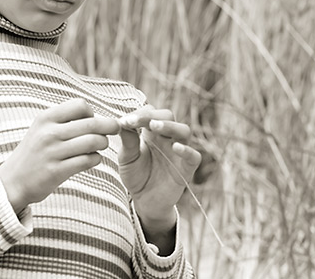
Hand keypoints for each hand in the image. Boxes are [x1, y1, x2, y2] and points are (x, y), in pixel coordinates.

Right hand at [0, 98, 120, 212]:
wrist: (12, 181)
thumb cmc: (34, 152)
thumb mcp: (42, 128)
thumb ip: (64, 120)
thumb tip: (96, 115)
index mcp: (46, 118)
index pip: (80, 105)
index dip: (92, 112)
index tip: (92, 121)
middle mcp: (49, 133)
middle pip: (91, 124)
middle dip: (109, 126)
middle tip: (115, 129)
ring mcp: (52, 153)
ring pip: (93, 142)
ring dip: (103, 143)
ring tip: (101, 146)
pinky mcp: (57, 171)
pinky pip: (88, 161)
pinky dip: (96, 159)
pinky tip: (92, 159)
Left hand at [118, 106, 201, 232]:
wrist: (145, 200)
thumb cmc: (136, 175)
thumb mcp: (127, 158)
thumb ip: (127, 141)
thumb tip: (121, 122)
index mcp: (151, 132)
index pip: (150, 112)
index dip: (138, 114)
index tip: (123, 121)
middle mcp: (167, 137)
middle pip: (168, 116)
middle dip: (152, 115)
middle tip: (136, 121)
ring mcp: (178, 151)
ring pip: (183, 130)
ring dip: (170, 126)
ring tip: (154, 126)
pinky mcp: (187, 168)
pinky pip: (193, 156)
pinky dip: (186, 150)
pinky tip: (176, 147)